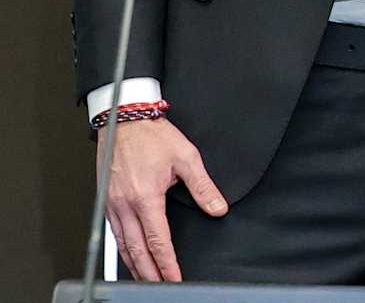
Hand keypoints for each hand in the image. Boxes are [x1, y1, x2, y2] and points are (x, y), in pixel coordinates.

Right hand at [101, 118, 226, 281]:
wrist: (125, 119)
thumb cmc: (152, 135)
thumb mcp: (187, 157)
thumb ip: (203, 186)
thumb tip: (217, 207)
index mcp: (146, 196)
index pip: (159, 240)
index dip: (167, 262)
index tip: (175, 277)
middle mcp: (125, 204)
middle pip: (137, 250)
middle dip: (150, 272)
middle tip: (161, 286)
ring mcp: (112, 204)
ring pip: (123, 245)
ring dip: (135, 265)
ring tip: (147, 278)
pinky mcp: (106, 201)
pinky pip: (114, 233)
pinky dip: (123, 250)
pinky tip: (130, 256)